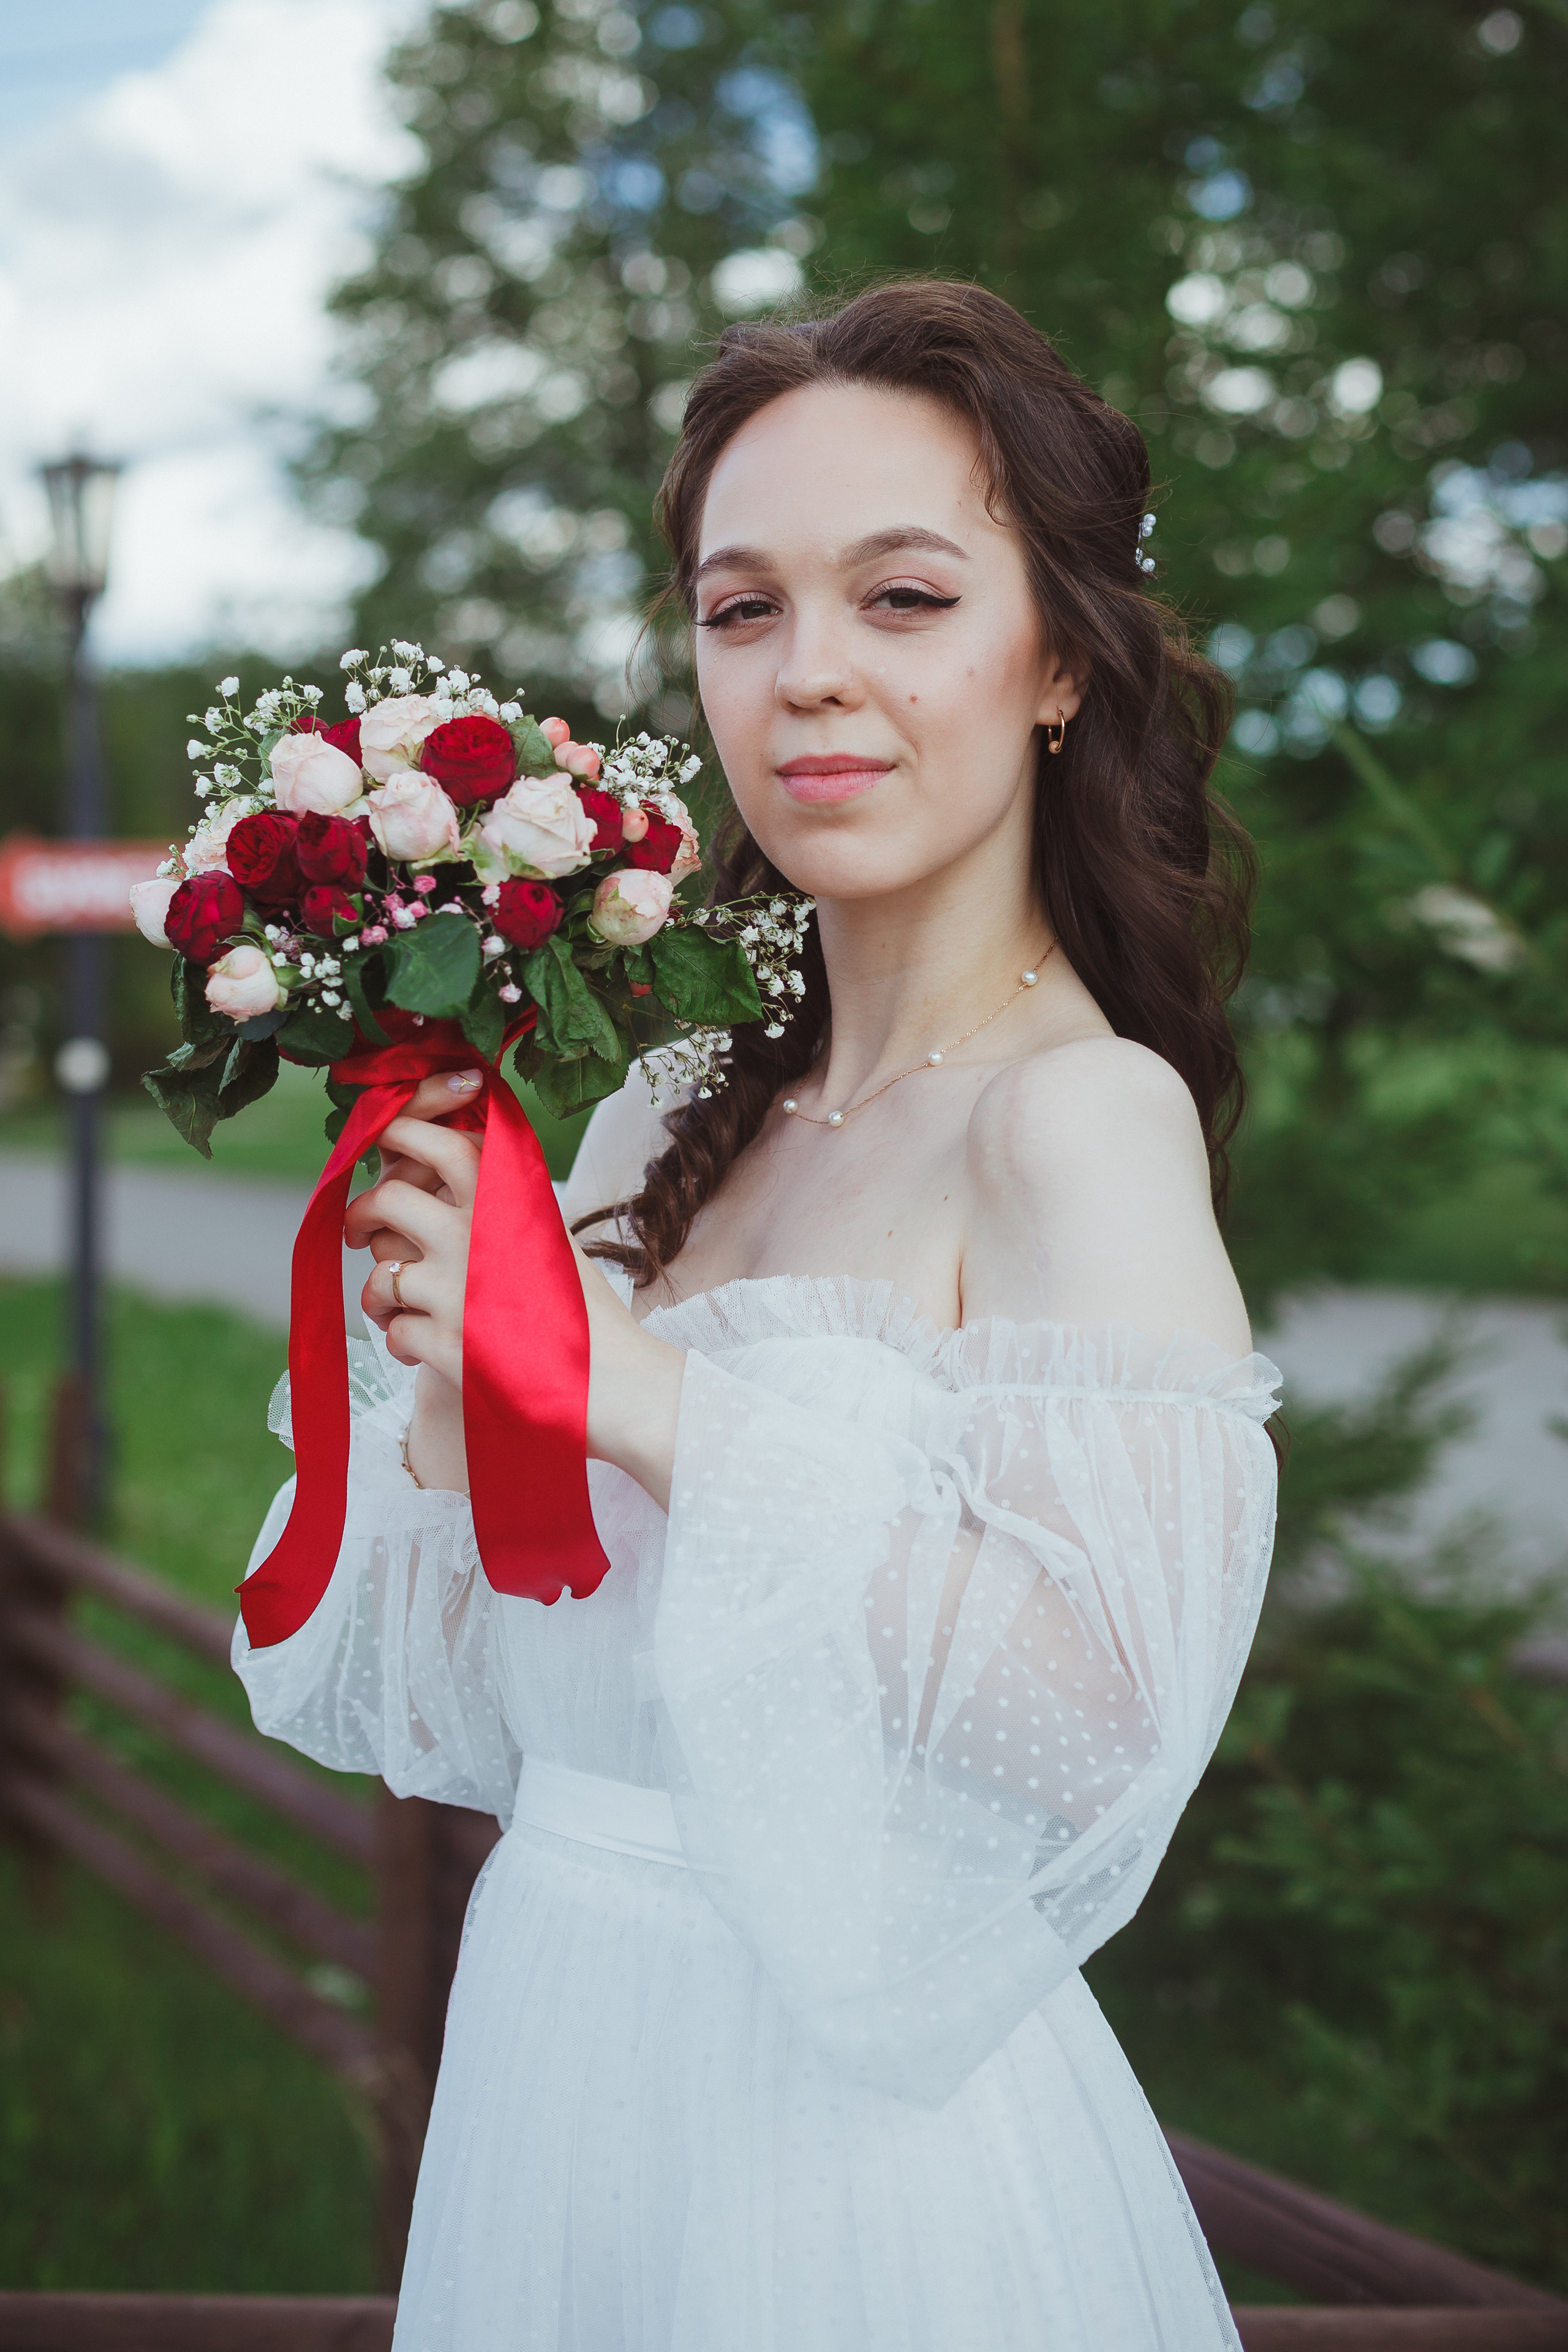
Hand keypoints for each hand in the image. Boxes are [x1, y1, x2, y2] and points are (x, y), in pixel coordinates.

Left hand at [345, 1070, 684, 1504]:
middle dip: (362, 1214)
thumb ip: (503, 1197)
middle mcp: (475, 1236)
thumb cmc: (581, 1308)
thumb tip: (447, 1160)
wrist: (611, 1381)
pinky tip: (422, 1348)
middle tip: (361, 1230)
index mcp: (506, 1200)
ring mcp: (455, 1291)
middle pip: (388, 1197)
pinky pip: (394, 1330)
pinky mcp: (444, 1345)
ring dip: (380, 1288)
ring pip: (380, 1270)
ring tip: (395, 1302)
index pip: (439, 1141)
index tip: (390, 1146)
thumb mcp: (550, 1234)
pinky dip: (402, 1341)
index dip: (403, 1133)